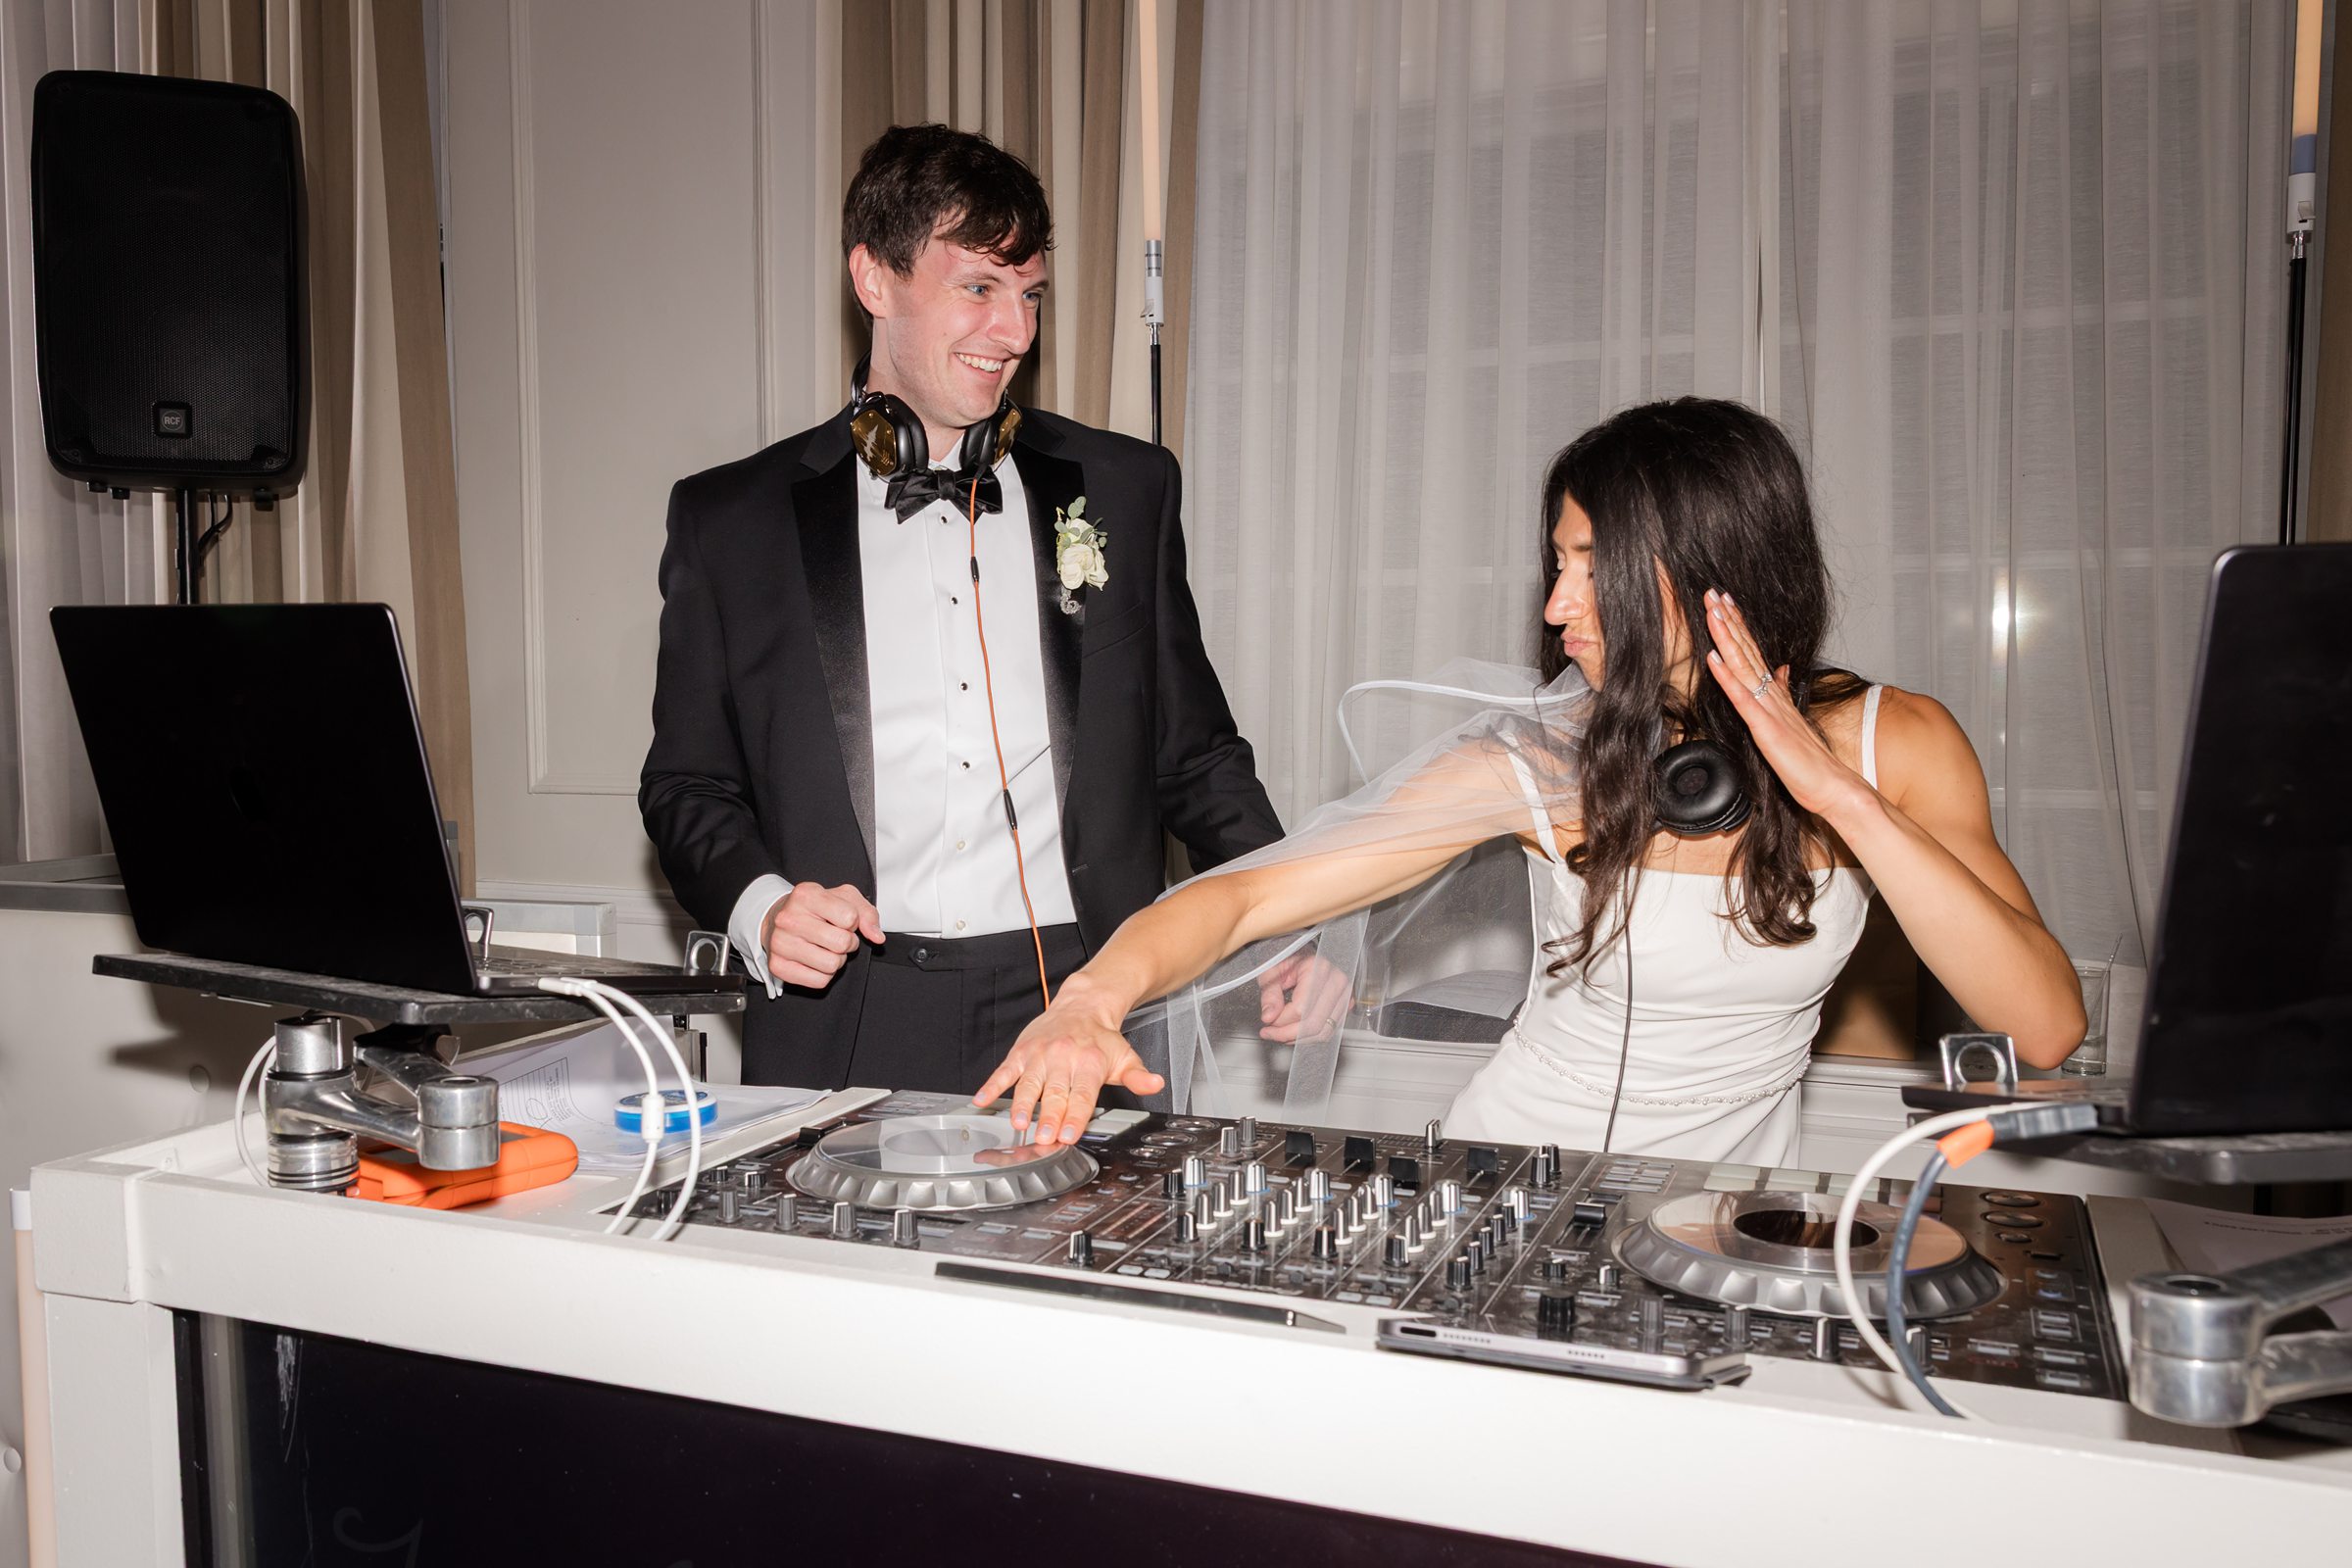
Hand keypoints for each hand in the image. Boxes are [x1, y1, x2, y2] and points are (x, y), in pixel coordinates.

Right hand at [760, 882, 883, 988]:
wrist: (777, 919)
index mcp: (806, 895)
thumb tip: (877, 937)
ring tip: (825, 948)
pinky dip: (824, 974)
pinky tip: (815, 960)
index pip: (850, 917)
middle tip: (836, 937)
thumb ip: (866, 913)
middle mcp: (788, 918)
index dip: (853, 922)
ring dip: (836, 960)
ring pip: (831, 965)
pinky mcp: (778, 966)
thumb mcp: (844, 898)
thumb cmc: (814, 908)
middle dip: (847, 943)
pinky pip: (819, 981)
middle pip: (841, 943)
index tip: (842, 920)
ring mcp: (780, 943)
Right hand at [971, 981, 1164, 1144]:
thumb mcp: (1125, 1057)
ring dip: (1022, 1104)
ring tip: (1018, 1123)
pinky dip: (992, 1085)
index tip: (1067, 1135)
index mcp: (1089, 1063)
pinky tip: (982, 1100)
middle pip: (1055, 1093)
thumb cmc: (1101, 1038)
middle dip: (1048, 1117)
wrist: (1082, 1003)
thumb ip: (1138, 1076)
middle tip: (1043, 1137)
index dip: (1074, 1117)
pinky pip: (1004, 1070)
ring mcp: (1040, 1054)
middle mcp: (1064, 1057)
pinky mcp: (1022, 1051)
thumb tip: (1155, 1084)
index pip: (1082, 1095)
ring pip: (1029, 1083)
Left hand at [1256, 951, 1351, 1041]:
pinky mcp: (1346, 1004)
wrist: (1304, 952)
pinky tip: (1295, 1031)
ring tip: (1281, 1033)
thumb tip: (1269, 1017)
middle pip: (1313, 1024)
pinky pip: (1329, 1030)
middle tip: (1271, 1032)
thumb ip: (1270, 995)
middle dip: (1288, 1034)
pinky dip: (1310, 1036)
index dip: (1281, 1021)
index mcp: (1318, 968)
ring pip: (1323, 1032)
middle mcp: (1337, 981)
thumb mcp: (1271, 970)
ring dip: (1299, 1038)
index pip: (1301, 1009)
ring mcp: (1345, 994)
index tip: (1267, 1021)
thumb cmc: (1289, 957)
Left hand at [1702, 589, 1870, 819]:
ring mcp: (1770, 709)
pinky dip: (1728, 677)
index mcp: (1775, 694)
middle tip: (1712, 592)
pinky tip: (1714, 659)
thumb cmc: (1809, 761)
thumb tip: (1778, 670)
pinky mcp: (1766, 728)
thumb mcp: (1790, 721)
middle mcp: (1773, 695)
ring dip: (1727, 637)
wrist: (1833, 787)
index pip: (1754, 652)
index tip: (1725, 602)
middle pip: (1747, 650)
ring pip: (1745, 666)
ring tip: (1713, 612)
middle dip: (1729, 620)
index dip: (1739, 626)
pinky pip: (1744, 698)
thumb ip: (1781, 693)